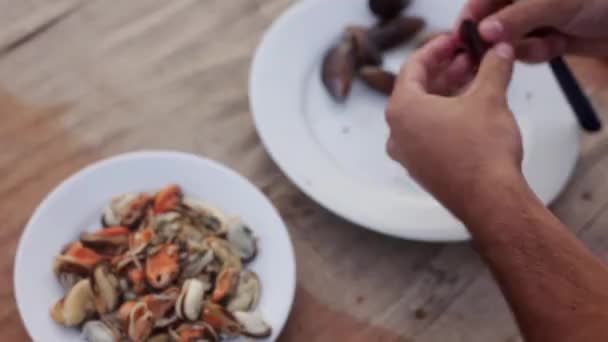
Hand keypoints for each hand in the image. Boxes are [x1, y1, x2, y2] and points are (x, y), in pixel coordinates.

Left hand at [386, 36, 522, 217]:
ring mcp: (407, 155)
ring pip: (424, 114)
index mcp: (401, 110)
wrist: (490, 201)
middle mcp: (396, 133)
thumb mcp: (490, 98)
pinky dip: (446, 118)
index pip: (413, 67)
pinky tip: (470, 110)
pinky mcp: (421, 171)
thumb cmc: (482, 151)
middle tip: (469, 58)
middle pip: (417, 90)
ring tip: (475, 80)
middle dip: (445, 71)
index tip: (455, 40)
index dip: (437, 48)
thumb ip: (492, 67)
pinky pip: (428, 135)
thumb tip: (499, 52)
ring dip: (448, 94)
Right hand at [458, 0, 607, 61]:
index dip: (468, 21)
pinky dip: (539, 53)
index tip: (462, 43)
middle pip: (489, 24)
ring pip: (506, 42)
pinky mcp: (544, 37)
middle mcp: (519, 1)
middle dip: (498, 41)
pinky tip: (558, 46)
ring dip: (525, 48)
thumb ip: (516, 18)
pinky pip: (525, 52)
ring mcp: (532, 20)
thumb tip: (482, 32)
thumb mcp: (554, 3)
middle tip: (502, 53)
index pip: (479, 2)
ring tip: (550, 43)